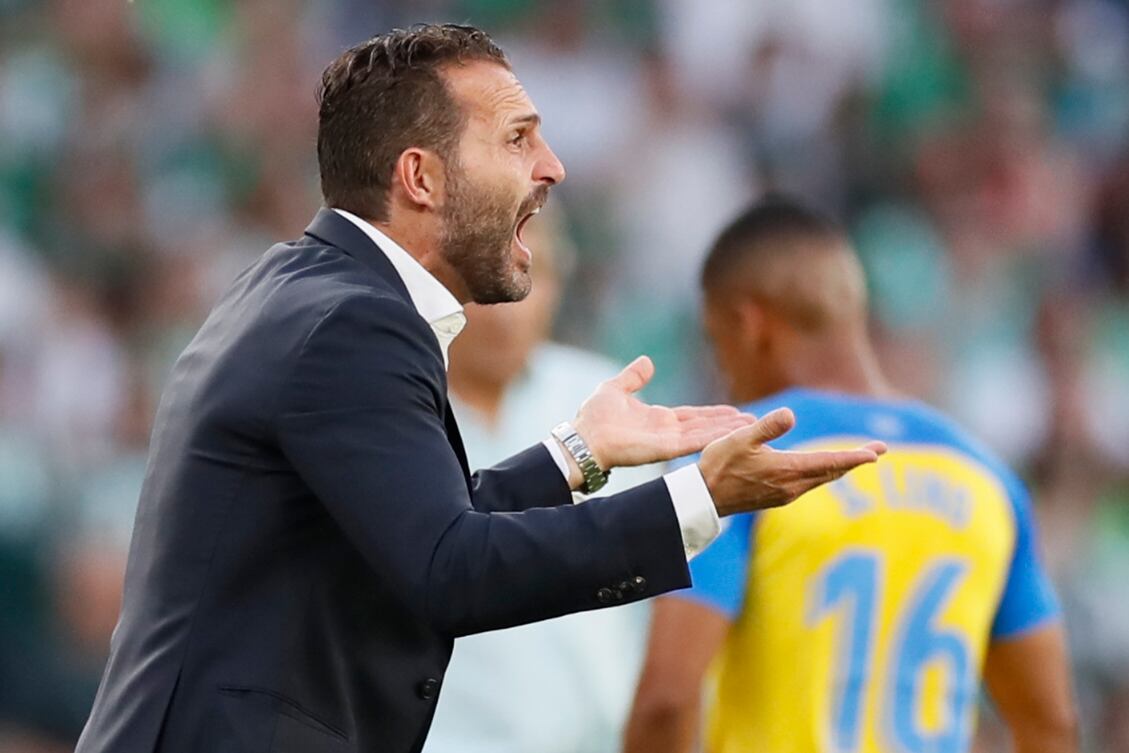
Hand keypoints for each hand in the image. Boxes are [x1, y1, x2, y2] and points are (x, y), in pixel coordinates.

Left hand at [570, 356, 755, 470]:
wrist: (583, 439)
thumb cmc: (594, 418)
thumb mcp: (615, 388)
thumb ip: (633, 377)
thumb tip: (647, 361)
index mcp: (658, 419)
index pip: (693, 415)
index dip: (714, 414)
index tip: (734, 411)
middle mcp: (667, 431)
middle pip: (705, 426)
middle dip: (728, 423)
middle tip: (753, 420)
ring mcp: (667, 442)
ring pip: (704, 434)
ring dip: (727, 431)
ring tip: (751, 426)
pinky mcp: (663, 449)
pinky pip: (693, 443)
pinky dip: (712, 438)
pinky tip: (729, 435)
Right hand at [699, 407, 886, 516]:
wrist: (704, 499)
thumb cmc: (719, 465)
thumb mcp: (740, 439)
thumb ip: (766, 426)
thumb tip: (791, 414)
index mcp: (787, 470)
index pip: (829, 462)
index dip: (854, 457)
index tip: (877, 453)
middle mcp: (792, 486)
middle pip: (832, 472)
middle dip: (855, 460)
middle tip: (879, 449)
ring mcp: (786, 494)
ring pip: (822, 479)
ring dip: (840, 467)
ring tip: (857, 458)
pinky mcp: (778, 497)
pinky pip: (810, 483)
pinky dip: (824, 473)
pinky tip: (823, 469)